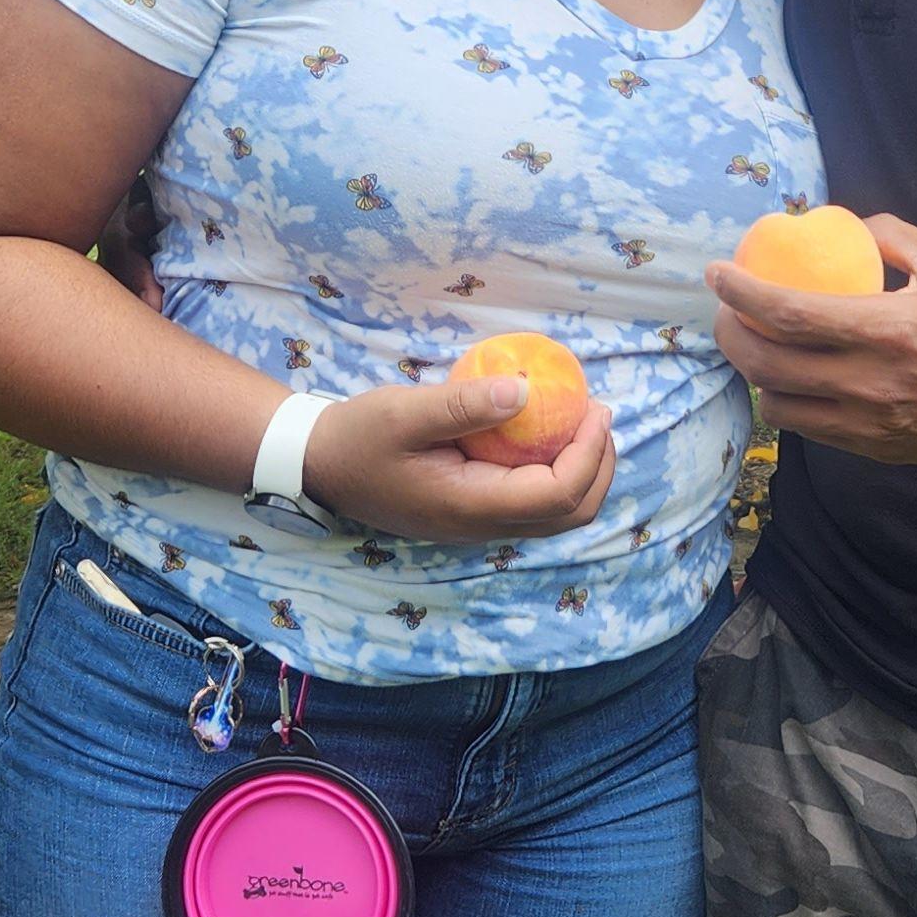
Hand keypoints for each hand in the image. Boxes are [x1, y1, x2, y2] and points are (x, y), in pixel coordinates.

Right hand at [305, 374, 618, 543]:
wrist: (318, 466)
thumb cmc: (357, 436)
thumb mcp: (404, 412)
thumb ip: (464, 405)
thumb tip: (526, 390)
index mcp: (469, 506)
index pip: (556, 495)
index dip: (589, 455)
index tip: (595, 408)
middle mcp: (480, 526)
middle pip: (570, 515)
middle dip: (599, 467)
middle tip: (598, 414)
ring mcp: (477, 524)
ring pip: (554, 515)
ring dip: (581, 472)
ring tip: (580, 421)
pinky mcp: (471, 512)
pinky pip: (531, 502)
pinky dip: (555, 472)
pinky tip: (544, 432)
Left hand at [705, 212, 916, 468]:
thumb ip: (894, 237)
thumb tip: (845, 227)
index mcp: (888, 330)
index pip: (787, 313)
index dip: (740, 292)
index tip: (717, 273)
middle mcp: (873, 384)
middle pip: (768, 365)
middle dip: (732, 335)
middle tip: (728, 311)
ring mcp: (875, 425)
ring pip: (782, 407)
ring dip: (759, 374)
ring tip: (760, 346)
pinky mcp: (883, 451)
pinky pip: (815, 432)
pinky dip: (794, 404)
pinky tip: (799, 380)